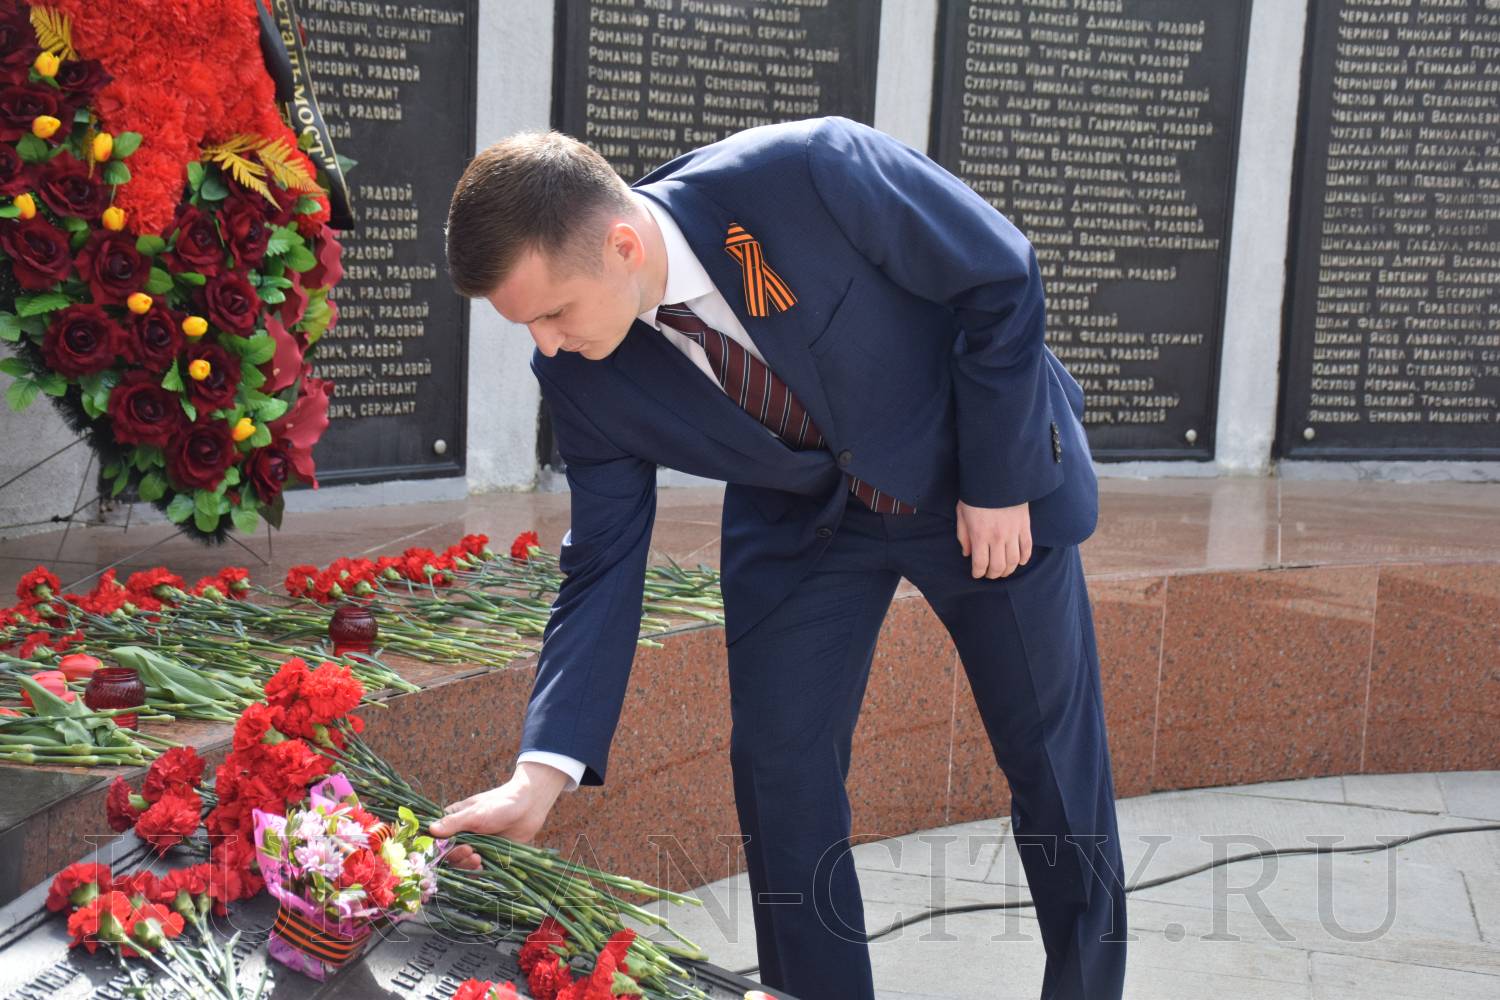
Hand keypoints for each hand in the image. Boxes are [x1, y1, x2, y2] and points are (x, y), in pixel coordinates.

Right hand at [430, 761, 570, 870]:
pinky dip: (476, 871)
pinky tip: (482, 866)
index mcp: (454, 820)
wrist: (529, 807)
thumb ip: (453, 823)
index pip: (436, 839)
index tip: (446, 850)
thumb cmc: (500, 804)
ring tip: (478, 858)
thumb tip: (430, 830)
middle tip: (470, 851)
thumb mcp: (475, 813)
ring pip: (461, 864)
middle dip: (456, 857)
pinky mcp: (487, 854)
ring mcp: (475, 845)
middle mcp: (461, 834)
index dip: (438, 848)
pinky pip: (476, 869)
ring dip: (466, 865)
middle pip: (448, 855)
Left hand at [955, 500, 1031, 578]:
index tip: (976, 574)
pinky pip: (1027, 548)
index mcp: (980, 535)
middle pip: (998, 567)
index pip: (980, 564)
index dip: (978, 573)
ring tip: (1003, 570)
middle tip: (989, 574)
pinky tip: (1019, 562)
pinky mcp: (1024, 526)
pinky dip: (1024, 559)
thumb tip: (967, 554)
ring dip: (1008, 570)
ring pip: (1013, 561)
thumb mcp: (962, 514)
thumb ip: (963, 536)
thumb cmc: (976, 495)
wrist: (997, 477)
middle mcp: (997, 537)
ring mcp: (1013, 532)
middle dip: (992, 575)